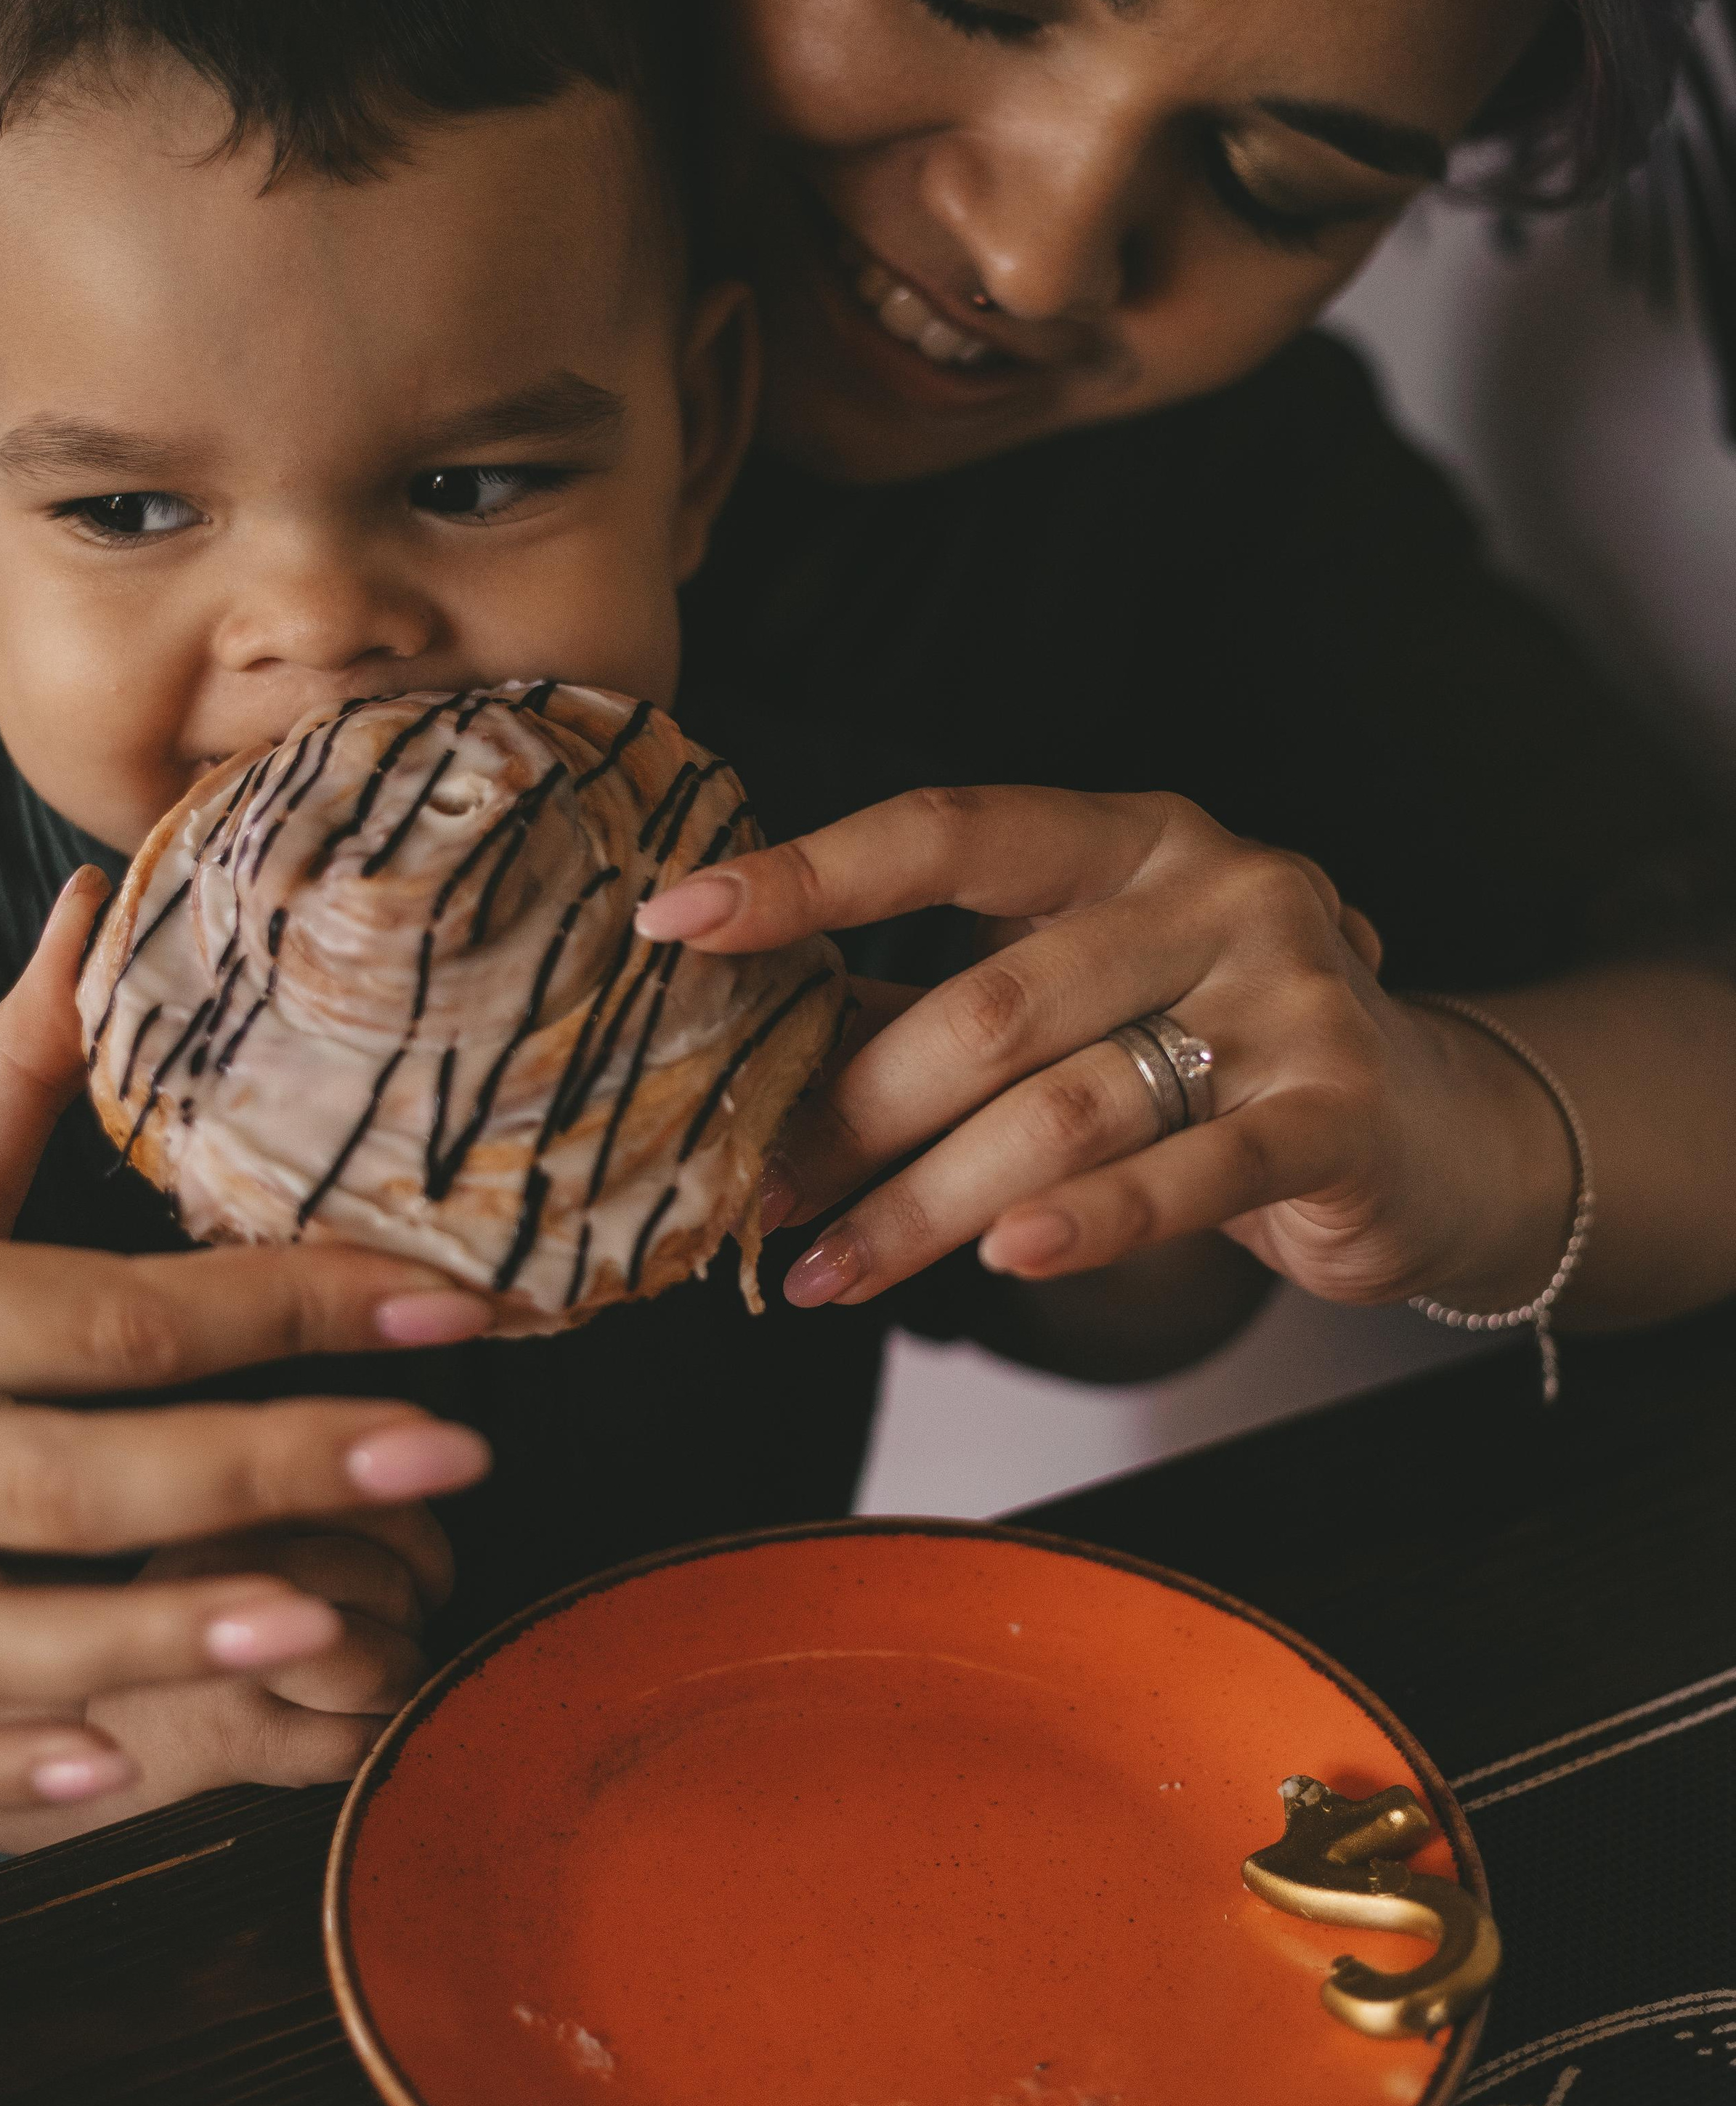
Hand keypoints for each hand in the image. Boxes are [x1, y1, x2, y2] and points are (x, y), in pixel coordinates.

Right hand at [0, 866, 494, 1839]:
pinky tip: (114, 1768)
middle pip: (78, 1465)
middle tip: (454, 1451)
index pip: (120, 1310)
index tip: (458, 1304)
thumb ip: (9, 1075)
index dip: (298, 1304)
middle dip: (275, 1463)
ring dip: (157, 1629)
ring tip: (325, 1619)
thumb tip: (96, 910)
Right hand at [77, 1504, 452, 1820]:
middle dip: (411, 1622)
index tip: (421, 1575)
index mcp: (232, 1504)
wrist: (91, 1735)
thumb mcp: (243, 1541)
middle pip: (389, 1584)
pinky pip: (355, 1742)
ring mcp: (218, 1658)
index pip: (377, 1499)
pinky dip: (373, 1744)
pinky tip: (337, 1736)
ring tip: (367, 1689)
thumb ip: (326, 1507)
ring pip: (381, 1664)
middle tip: (384, 1640)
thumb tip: (435, 1472)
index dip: (424, 1545)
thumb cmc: (200, 1629)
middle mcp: (218, 1565)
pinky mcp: (227, 1739)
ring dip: (399, 1685)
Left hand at [636, 785, 1575, 1316]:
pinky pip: (1186, 1175)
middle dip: (851, 1116)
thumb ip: (944, 1008)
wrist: (1430, 1129)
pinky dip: (1086, 1224)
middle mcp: (1214, 888)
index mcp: (1130, 837)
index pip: (950, 832)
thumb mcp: (1085, 997)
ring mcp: (1285, 995)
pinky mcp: (1336, 1112)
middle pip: (988, 1005)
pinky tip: (1001, 1260)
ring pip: (1062, 1108)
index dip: (809, 874)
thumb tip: (752, 1059)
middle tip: (753, 1195)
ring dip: (923, 1207)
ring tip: (826, 1273)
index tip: (675, 920)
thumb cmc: (1214, 1056)